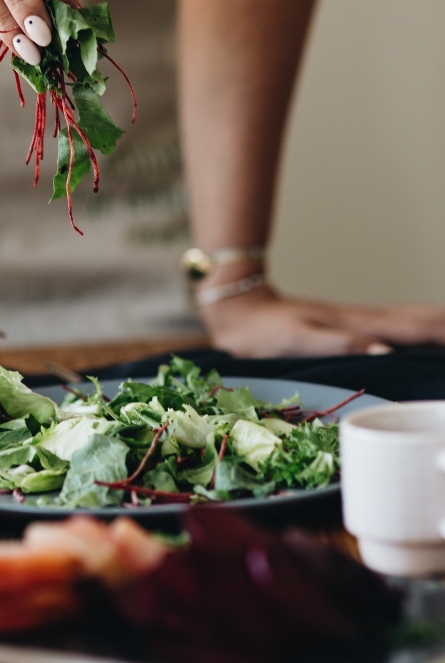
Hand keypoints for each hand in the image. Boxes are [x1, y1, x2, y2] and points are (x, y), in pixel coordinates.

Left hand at [200, 284, 444, 357]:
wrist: (238, 311)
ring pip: (408, 321)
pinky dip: (415, 331)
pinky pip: (393, 328)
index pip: (416, 326)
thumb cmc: (264, 331)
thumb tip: (385, 351)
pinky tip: (416, 338)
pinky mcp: (346, 328)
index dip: (444, 332)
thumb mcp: (300, 340)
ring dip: (436, 326)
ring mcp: (356, 322)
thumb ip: (341, 344)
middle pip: (419, 320)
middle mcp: (364, 320)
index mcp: (359, 323)